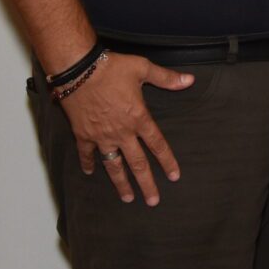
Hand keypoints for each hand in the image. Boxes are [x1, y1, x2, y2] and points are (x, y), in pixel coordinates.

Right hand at [65, 52, 193, 205]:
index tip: (174, 177)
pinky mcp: (83, 134)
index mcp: (139, 118)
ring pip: (113, 165)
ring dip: (120, 183)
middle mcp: (122, 132)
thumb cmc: (111, 68)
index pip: (157, 145)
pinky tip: (90, 172)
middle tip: (153, 201)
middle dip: (146, 184)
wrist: (79, 69)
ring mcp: (101, 136)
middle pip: (137, 163)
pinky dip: (88, 163)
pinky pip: (86, 153)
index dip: (167, 161)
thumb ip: (166, 78)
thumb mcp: (143, 68)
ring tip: (127, 198)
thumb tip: (189, 80)